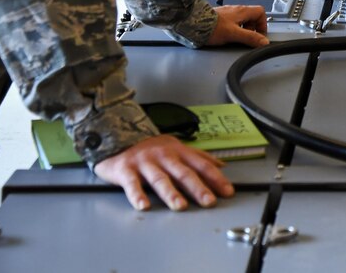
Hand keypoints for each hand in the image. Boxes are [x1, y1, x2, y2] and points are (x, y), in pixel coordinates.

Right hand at [93, 134, 234, 211]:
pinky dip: (137, 195)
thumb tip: (222, 165)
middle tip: (209, 201)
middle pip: (184, 173)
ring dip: (171, 193)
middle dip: (198, 188)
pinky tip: (143, 206)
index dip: (216, 178)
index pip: (202, 166)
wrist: (118, 139)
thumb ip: (199, 157)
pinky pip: (132, 184)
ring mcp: (145, 163)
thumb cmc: (151, 148)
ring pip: (160, 179)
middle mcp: (164, 156)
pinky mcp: (126, 170)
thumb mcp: (177, 147)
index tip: (228, 192)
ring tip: (180, 206)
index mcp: (179, 152)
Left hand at [207, 4, 268, 47]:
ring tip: (235, 38)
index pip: (260, 12)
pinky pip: (231, 22)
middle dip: (251, 29)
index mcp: (242, 11)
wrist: (193, 23)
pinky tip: (226, 36)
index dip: (262, 24)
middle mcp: (235, 10)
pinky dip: (232, 29)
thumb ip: (250, 38)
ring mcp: (227, 13)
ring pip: (241, 20)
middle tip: (247, 38)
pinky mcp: (219, 18)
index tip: (259, 34)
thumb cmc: (211, 27)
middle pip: (251, 17)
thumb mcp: (234, 34)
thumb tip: (263, 42)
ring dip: (242, 29)